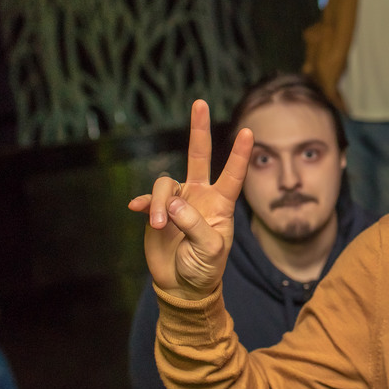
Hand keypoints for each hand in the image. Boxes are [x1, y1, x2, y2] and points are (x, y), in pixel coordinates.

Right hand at [129, 100, 253, 299]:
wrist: (182, 286)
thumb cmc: (205, 269)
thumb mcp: (209, 250)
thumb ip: (194, 225)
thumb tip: (172, 203)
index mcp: (221, 204)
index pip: (234, 175)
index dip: (241, 155)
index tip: (250, 132)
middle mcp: (200, 196)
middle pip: (199, 156)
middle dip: (199, 130)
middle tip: (200, 102)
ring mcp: (178, 202)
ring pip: (165, 184)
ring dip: (158, 202)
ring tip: (157, 224)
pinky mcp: (157, 211)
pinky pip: (147, 198)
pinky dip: (143, 204)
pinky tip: (138, 211)